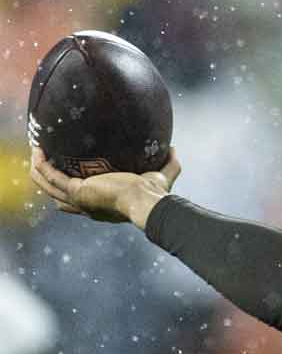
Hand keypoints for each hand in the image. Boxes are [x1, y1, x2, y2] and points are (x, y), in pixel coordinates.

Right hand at [29, 147, 181, 229]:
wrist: (147, 201)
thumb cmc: (155, 193)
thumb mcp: (162, 176)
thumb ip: (170, 164)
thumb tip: (173, 148)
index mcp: (103, 205)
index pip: (79, 203)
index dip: (70, 190)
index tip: (66, 172)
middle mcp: (88, 206)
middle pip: (58, 197)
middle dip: (48, 181)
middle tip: (44, 160)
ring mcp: (80, 200)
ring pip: (49, 187)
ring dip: (39, 172)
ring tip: (36, 153)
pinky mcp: (76, 191)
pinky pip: (51, 177)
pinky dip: (42, 166)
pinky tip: (37, 152)